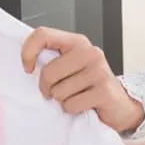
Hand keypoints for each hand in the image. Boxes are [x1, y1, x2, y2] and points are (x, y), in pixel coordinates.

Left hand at [20, 27, 144, 133]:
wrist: (120, 105)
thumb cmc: (89, 85)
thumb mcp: (71, 66)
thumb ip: (52, 60)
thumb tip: (25, 64)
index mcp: (77, 42)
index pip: (43, 35)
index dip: (28, 52)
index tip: (27, 68)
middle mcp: (89, 52)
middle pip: (48, 72)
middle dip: (47, 88)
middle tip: (57, 91)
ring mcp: (99, 70)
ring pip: (59, 92)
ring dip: (63, 100)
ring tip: (77, 96)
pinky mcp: (104, 90)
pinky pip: (71, 104)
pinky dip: (72, 109)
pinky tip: (84, 105)